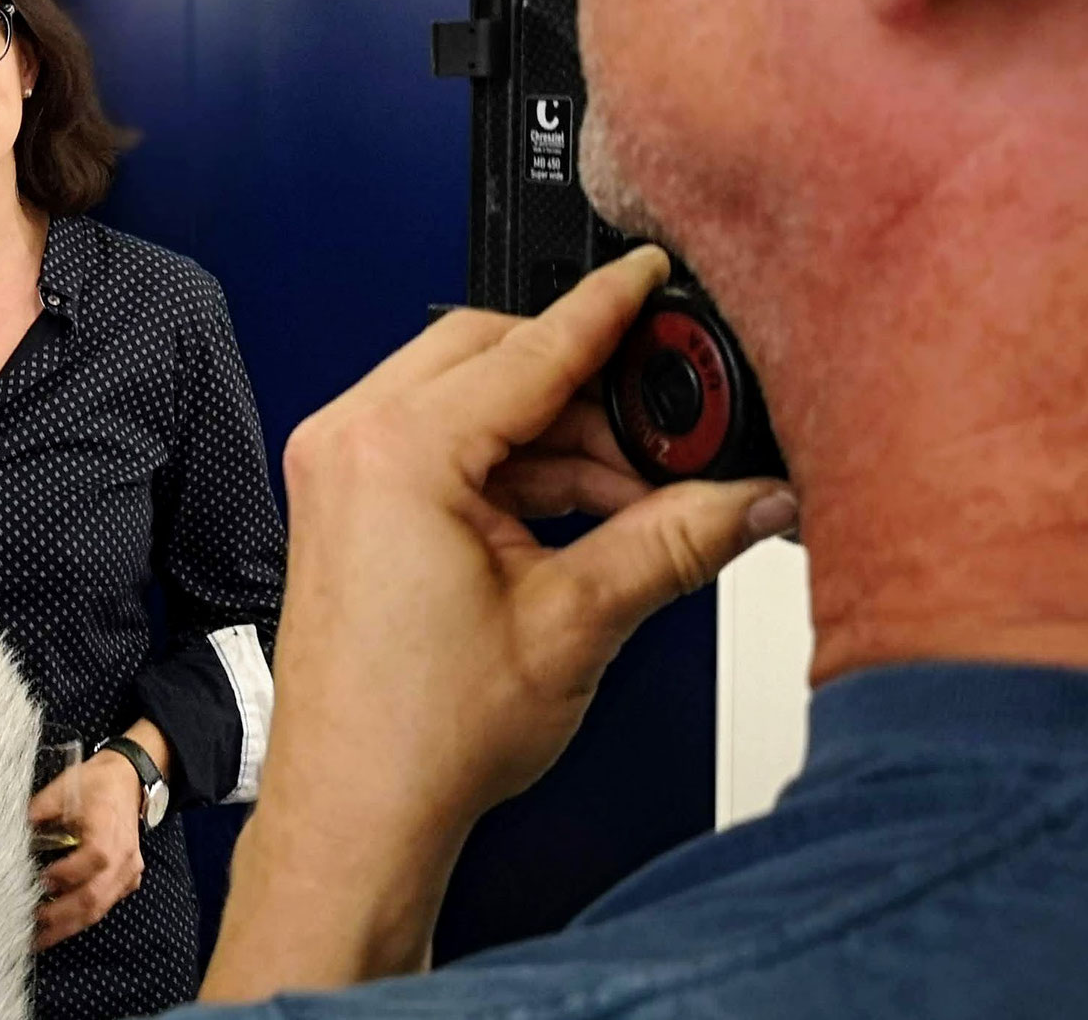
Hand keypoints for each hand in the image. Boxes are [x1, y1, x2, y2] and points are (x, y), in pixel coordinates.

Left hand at [31, 749, 144, 950]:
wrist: (128, 780)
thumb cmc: (96, 784)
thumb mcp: (63, 789)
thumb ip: (37, 812)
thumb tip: (9, 834)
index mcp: (108, 835)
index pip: (87, 865)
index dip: (62, 877)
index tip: (36, 883)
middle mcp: (123, 859)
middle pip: (94, 899)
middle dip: (60, 918)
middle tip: (31, 927)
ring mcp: (129, 873)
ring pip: (100, 909)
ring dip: (69, 926)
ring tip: (40, 937)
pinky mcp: (128, 880)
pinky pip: (106, 905)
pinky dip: (82, 918)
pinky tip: (60, 926)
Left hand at [202, 247, 797, 997]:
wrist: (354, 813)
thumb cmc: (419, 736)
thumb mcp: (574, 622)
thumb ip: (672, 540)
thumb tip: (749, 496)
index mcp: (395, 449)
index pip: (528, 349)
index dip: (605, 311)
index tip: (648, 274)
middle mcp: (350, 442)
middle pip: (491, 357)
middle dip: (586, 390)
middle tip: (665, 433)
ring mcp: (338, 470)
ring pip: (466, 399)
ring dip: (553, 435)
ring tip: (635, 502)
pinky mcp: (345, 502)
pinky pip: (438, 443)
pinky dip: (510, 466)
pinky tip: (580, 514)